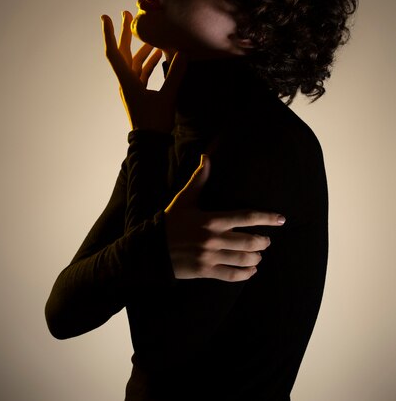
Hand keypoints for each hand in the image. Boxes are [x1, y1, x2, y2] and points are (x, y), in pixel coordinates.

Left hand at [101, 11, 186, 131]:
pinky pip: (141, 72)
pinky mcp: (139, 93)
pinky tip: (158, 55)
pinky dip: (148, 61)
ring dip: (141, 47)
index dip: (110, 34)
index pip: (114, 53)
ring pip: (133, 62)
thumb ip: (174, 75)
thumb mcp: (167, 98)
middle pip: (123, 53)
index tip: (107, 17)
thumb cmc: (154, 123)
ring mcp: (132, 87)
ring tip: (151, 33)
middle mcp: (125, 82)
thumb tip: (183, 54)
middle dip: (125, 33)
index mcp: (127, 81)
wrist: (149, 144)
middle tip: (127, 14)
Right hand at [164, 155, 285, 280]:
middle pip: (249, 241)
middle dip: (263, 241)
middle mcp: (213, 239)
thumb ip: (199, 179)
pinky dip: (246, 273)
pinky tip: (251, 270)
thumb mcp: (184, 200)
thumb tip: (206, 156)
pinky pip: (232, 275)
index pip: (246, 217)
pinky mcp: (205, 271)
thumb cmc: (170, 222)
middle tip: (267, 240)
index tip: (282, 219)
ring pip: (243, 259)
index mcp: (212, 220)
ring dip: (256, 257)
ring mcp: (210, 256)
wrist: (151, 249)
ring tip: (259, 255)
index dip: (267, 218)